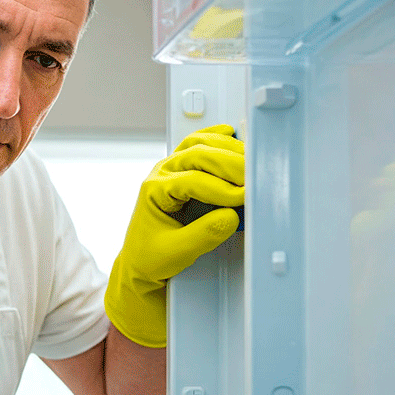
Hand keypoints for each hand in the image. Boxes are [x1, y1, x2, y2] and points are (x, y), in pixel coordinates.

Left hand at [104, 124, 243, 346]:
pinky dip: (217, 137)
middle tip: (254, 178)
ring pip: (199, 144)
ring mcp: (171, 167)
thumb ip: (203, 235)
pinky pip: (198, 143)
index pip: (192, 180)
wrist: (140, 260)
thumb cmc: (152, 257)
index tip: (245, 198)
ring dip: (227, 149)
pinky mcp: (182, 168)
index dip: (222, 189)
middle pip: (198, 155)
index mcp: (154, 190)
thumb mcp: (176, 253)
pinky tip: (233, 135)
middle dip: (230, 164)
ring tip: (251, 163)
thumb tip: (232, 216)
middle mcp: (162, 172)